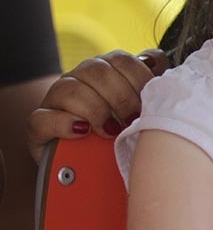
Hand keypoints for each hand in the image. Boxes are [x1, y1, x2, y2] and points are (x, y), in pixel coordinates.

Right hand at [26, 49, 168, 158]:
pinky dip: (64, 124)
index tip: (150, 102)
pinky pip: (42, 118)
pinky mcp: (38, 127)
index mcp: (105, 71)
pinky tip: (83, 132)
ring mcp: (55, 101)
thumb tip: (158, 61)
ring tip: (110, 131)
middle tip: (133, 120)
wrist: (94, 170)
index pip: (120, 60)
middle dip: (121, 96)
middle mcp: (78, 80)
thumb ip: (151, 82)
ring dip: (95, 110)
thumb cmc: (124, 136)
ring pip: (69, 89)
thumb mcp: (143, 109)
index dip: (138, 78)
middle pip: (96, 70)